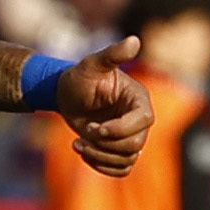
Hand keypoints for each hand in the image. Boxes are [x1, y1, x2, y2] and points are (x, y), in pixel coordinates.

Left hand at [51, 36, 154, 177]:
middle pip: (135, 145)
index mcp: (138, 100)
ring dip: (100, 157)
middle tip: (84, 133)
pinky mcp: (118, 150)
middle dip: (106, 145)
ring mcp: (130, 136)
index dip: (120, 129)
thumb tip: (134, 40)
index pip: (143, 121)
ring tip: (78, 144)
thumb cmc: (79, 77)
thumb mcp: (92, 65)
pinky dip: (101, 167)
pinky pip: (121, 169)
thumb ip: (113, 55)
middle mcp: (139, 119)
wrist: (66, 95)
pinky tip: (83, 152)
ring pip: (128, 160)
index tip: (95, 128)